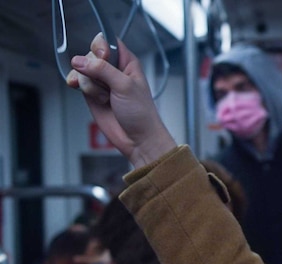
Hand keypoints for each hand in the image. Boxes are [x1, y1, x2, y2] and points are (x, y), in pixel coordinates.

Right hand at [66, 34, 176, 168]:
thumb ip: (103, 70)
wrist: (137, 139)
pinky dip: (76, 84)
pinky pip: (76, 81)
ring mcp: (101, 81)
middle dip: (94, 71)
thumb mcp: (125, 86)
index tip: (102, 57)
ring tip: (106, 98)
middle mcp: (113, 69)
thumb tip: (80, 61)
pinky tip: (80, 90)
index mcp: (127, 62)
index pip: (107, 41)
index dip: (100, 47)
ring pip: (82, 70)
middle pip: (90, 55)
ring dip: (90, 85)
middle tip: (108, 86)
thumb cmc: (141, 114)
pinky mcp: (92, 93)